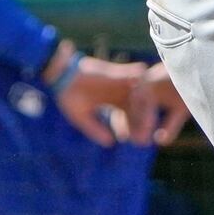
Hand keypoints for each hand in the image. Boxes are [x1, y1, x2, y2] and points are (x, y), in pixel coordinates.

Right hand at [53, 53, 187, 148]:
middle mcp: (120, 93)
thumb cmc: (69, 97)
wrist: (61, 75)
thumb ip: (95, 129)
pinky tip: (144, 84)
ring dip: (145, 100)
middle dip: (145, 118)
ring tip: (152, 110)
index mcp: (113, 104)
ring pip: (139, 91)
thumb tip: (110, 143)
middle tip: (150, 129)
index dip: (136, 129)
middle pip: (138, 107)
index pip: (130, 118)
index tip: (141, 142)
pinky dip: (138, 77)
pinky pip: (132, 73)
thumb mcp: (81, 118)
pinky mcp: (118, 70)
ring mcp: (120, 82)